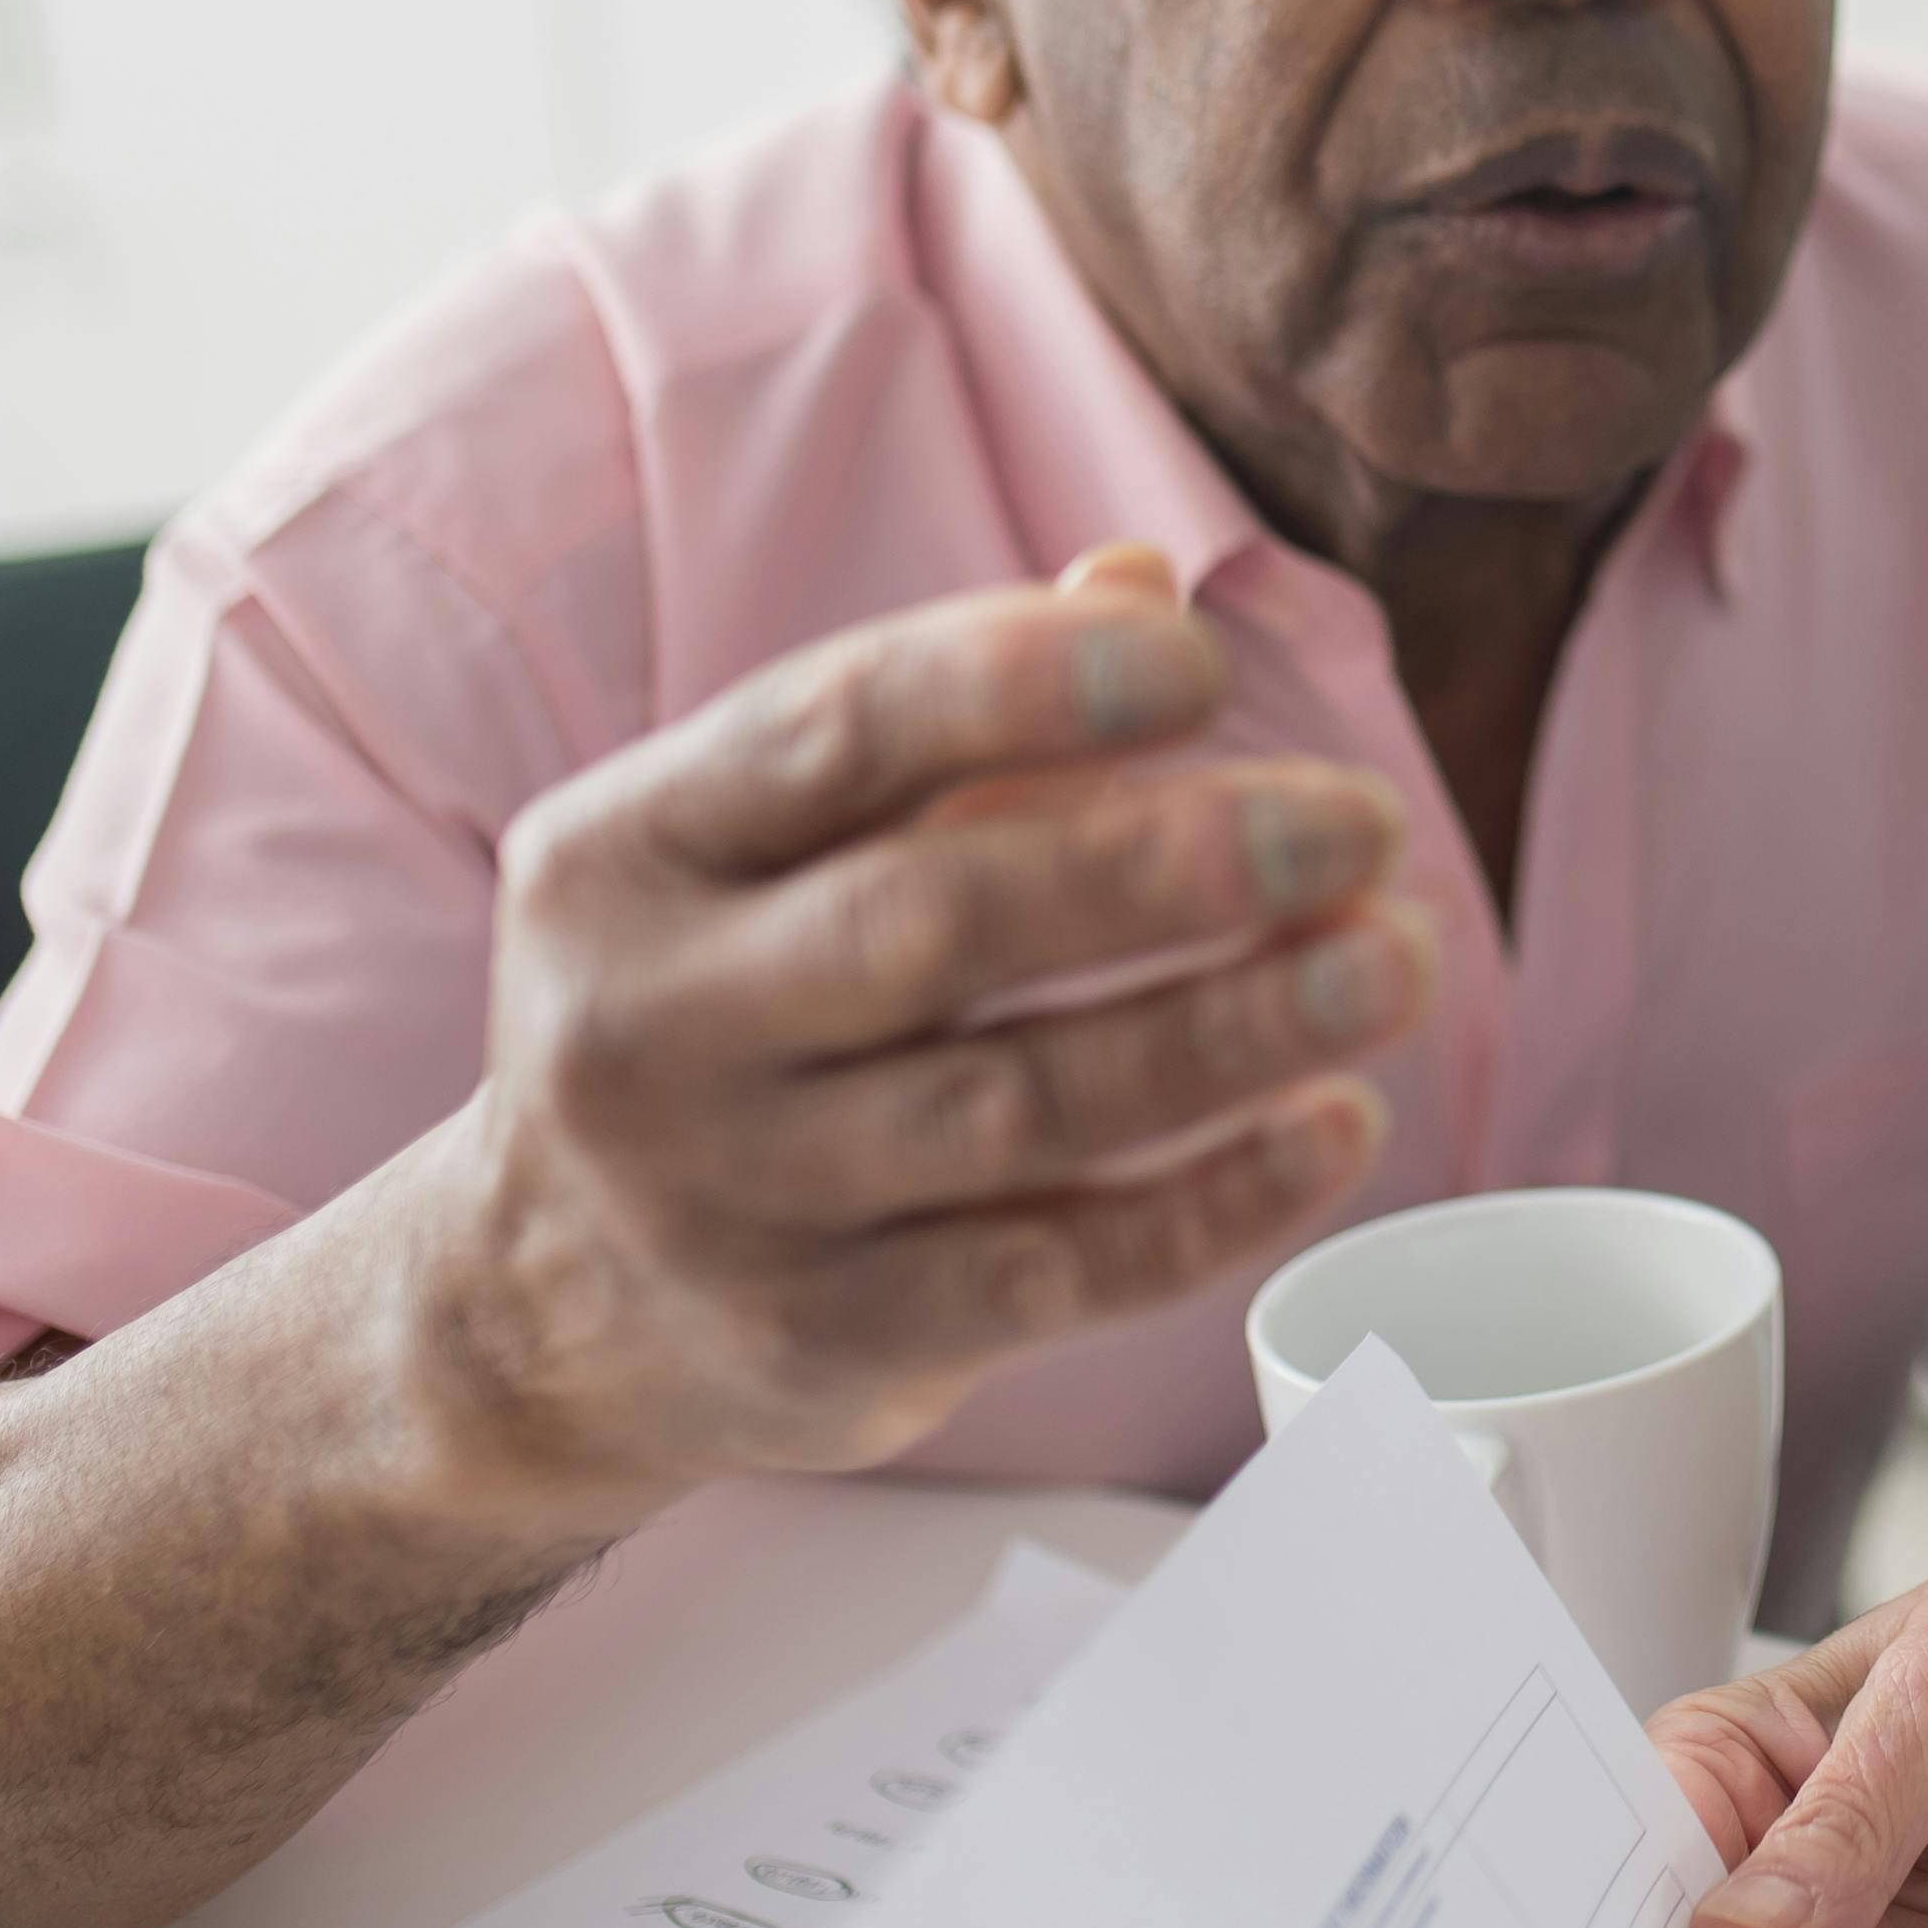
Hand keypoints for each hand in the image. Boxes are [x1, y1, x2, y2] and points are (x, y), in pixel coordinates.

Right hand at [390, 542, 1433, 1502]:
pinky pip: (1052, 1276)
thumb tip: (1139, 582)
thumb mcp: (762, 846)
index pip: (834, 732)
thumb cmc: (715, 1012)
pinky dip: (1213, 1205)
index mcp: (629, 849)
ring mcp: (731, 1202)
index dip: (1028, 684)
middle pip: (937, 922)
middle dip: (1173, 865)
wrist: (533, 1314)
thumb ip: (952, 718)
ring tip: (1394, 962)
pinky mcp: (823, 1345)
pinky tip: (1336, 1127)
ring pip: (1017, 1108)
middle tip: (1363, 826)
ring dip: (1235, 1030)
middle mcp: (651, 1024)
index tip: (1202, 665)